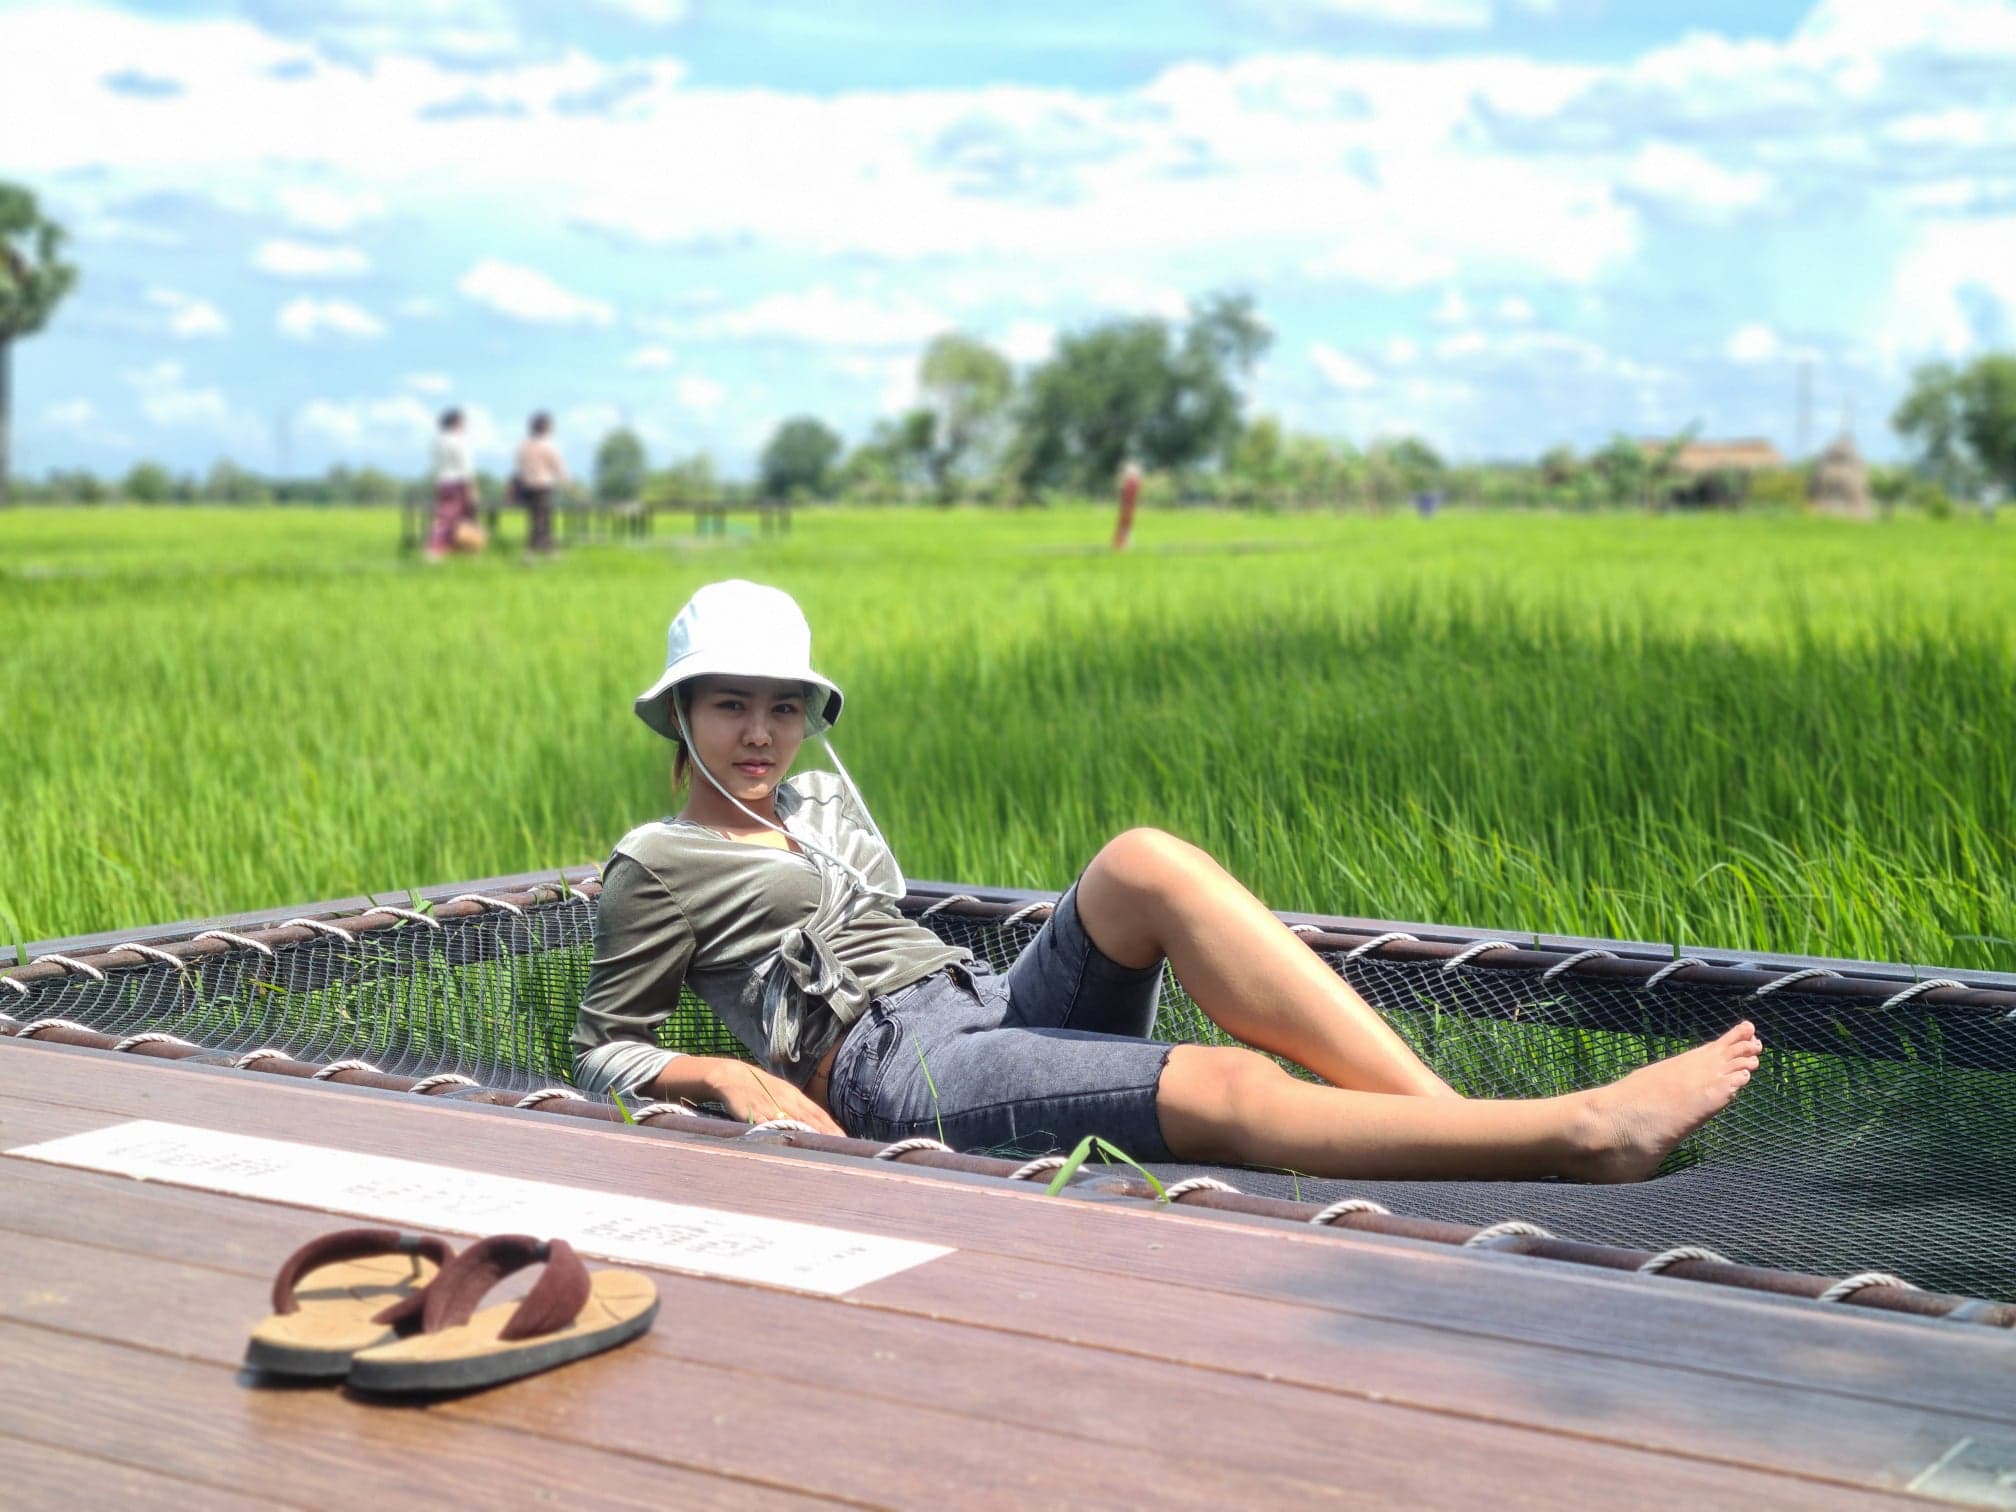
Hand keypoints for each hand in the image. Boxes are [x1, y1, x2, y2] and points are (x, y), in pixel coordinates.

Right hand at [701, 1059, 844, 1136]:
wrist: (732, 1076)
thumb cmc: (761, 1089)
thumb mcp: (783, 1094)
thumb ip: (799, 1110)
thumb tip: (818, 1125)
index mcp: (795, 1096)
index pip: (817, 1113)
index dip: (831, 1127)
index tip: (845, 1140)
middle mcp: (786, 1100)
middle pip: (809, 1118)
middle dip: (824, 1133)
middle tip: (839, 1147)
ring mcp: (771, 1106)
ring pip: (792, 1122)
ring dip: (806, 1134)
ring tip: (820, 1148)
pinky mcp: (754, 1112)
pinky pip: (768, 1125)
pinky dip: (778, 1133)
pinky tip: (787, 1143)